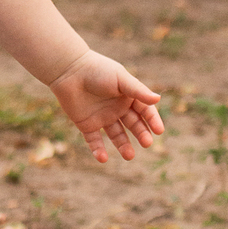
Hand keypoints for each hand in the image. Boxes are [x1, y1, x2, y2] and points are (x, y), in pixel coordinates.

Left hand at [48, 50, 162, 163]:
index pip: (145, 111)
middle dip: (141, 134)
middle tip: (147, 143)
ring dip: (123, 145)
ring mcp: (102, 117)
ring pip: (116, 135)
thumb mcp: (120, 79)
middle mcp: (117, 108)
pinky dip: (98, 150)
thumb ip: (138, 90)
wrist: (68, 71)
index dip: (152, 120)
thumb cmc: (97, 70)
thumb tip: (158, 99)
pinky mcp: (86, 125)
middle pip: (133, 124)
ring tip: (129, 156)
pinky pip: (94, 140)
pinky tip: (103, 158)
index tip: (159, 131)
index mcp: (127, 96)